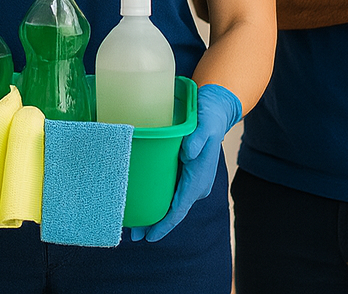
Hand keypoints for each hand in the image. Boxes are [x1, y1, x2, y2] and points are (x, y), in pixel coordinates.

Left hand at [130, 83, 241, 241]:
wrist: (214, 111)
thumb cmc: (208, 118)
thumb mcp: (204, 125)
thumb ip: (197, 139)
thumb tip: (188, 154)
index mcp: (199, 180)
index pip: (180, 208)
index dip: (164, 224)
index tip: (150, 237)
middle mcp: (196, 185)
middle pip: (173, 211)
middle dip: (154, 224)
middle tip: (133, 235)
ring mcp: (191, 181)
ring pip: (171, 203)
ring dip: (154, 214)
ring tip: (133, 224)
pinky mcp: (185, 173)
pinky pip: (170, 192)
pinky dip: (157, 200)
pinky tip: (144, 201)